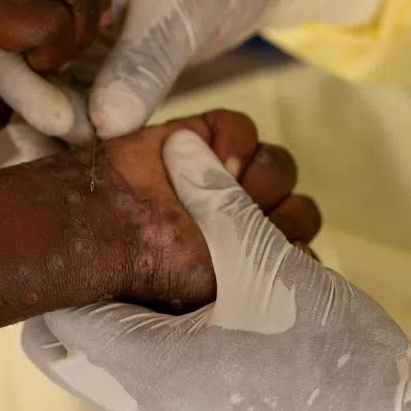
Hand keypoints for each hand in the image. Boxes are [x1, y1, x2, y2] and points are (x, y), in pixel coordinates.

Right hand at [0, 0, 312, 142]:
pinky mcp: (100, 62)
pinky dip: (85, 128)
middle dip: (41, 113)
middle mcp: (49, 0)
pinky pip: (80, 100)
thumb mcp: (178, 6)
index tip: (61, 123)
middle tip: (79, 150)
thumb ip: (143, 63)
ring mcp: (72, 34)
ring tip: (83, 168)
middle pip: (20, 64)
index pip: (13, 28)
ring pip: (49, 90)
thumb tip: (106, 126)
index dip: (26, 81)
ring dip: (61, 128)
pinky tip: (98, 162)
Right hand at [11, 109, 319, 309]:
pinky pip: (243, 128)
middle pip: (300, 210)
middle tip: (246, 224)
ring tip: (229, 188)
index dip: (296, 249)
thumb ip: (269, 266)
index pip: (302, 252)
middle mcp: (240, 223)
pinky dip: (235, 140)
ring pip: (278, 167)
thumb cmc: (157, 268)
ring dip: (261, 178)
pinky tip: (216, 158)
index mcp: (246, 265)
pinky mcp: (203, 138)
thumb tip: (309, 257)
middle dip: (281, 216)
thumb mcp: (219, 282)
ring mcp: (223, 178)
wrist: (101, 226)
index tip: (278, 254)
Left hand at [23, 131, 410, 410]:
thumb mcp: (267, 264)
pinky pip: (151, 386)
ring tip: (179, 270)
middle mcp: (139, 408)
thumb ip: (216, 201)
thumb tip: (180, 148)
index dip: (69, 261)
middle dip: (94, 288)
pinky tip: (213, 309)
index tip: (93, 225)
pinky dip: (164, 342)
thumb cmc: (326, 357)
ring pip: (114, 365)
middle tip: (130, 246)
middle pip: (73, 344)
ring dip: (135, 313)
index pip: (54, 315)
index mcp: (141, 365)